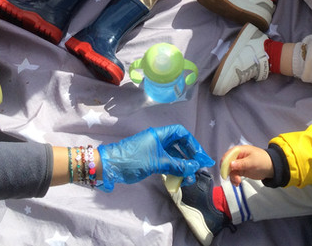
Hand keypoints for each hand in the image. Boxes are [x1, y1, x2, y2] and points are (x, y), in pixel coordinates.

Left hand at [97, 125, 213, 191]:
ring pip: (174, 155)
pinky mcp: (150, 160)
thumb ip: (176, 165)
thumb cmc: (133, 159)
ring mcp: (154, 150)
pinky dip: (174, 170)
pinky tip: (179, 178)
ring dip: (183, 165)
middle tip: (200, 167)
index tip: (200, 156)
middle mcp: (158, 140)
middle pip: (179, 144)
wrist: (110, 166)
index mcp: (160, 134)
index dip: (192, 143)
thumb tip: (194, 167)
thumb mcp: (156, 162)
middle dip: (190, 155)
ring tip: (190, 178)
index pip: (181, 133)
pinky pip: (167, 163)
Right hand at [221, 145, 272, 186]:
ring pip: (230, 171)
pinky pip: (234, 175)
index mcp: (239, 151)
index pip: (228, 155)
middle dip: (228, 172)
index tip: (224, 172)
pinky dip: (234, 179)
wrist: (271, 167)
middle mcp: (237, 157)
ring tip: (237, 182)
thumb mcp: (252, 162)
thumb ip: (241, 163)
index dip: (224, 163)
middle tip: (234, 178)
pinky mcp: (241, 170)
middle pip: (227, 164)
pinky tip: (237, 183)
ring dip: (232, 177)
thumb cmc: (262, 160)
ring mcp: (238, 164)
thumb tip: (230, 164)